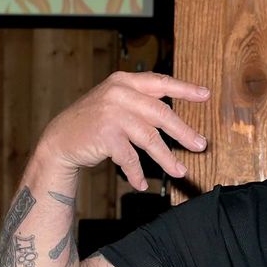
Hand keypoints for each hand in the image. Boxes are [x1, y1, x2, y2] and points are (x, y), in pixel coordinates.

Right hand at [41, 71, 210, 191]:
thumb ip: (140, 103)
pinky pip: (130, 158)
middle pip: (161, 113)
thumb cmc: (93, 123)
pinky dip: (137, 173)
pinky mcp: (106, 134)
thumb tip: (174, 120)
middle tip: (200, 145)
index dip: (185, 89)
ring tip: (179, 171)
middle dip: (183, 132)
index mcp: (124, 81)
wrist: (60, 139)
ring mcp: (112, 113)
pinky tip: (142, 184)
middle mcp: (119, 93)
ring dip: (166, 158)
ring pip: (150, 138)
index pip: (160, 82)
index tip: (206, 95)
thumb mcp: (115, 103)